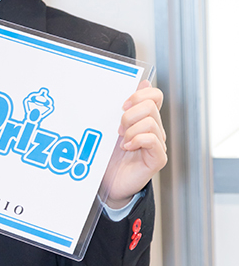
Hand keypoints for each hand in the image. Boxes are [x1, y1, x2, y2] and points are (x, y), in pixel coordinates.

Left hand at [106, 80, 166, 208]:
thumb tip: (139, 82)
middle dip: (129, 115)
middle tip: (118, 130)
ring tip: (122, 142)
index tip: (122, 105)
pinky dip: (136, 141)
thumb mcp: (111, 128)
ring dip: (131, 131)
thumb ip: (122, 108)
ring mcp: (157, 144)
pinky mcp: (158, 158)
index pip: (155, 95)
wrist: (108, 182)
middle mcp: (155, 129)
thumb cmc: (110, 156)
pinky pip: (152, 140)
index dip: (140, 94)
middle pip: (150, 106)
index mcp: (145, 119)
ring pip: (150, 122)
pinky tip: (126, 148)